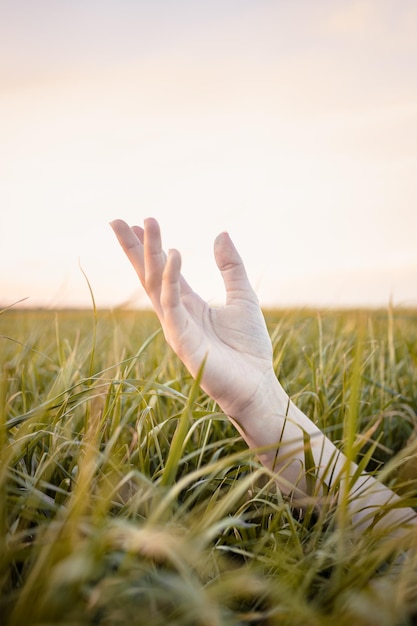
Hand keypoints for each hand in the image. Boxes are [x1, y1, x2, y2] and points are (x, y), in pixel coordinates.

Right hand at [110, 218, 277, 424]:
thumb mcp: (243, 296)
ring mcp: (176, 327)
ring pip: (155, 285)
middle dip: (134, 248)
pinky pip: (171, 306)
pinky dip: (170, 280)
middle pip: (149, 274)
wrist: (257, 385)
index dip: (150, 247)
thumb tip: (220, 233)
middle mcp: (177, 314)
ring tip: (146, 224)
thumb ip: (230, 267)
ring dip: (149, 254)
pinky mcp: (182, 341)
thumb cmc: (250, 348)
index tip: (138, 222)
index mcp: (189, 304)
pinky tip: (172, 255)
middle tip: (117, 220)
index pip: (163, 270)